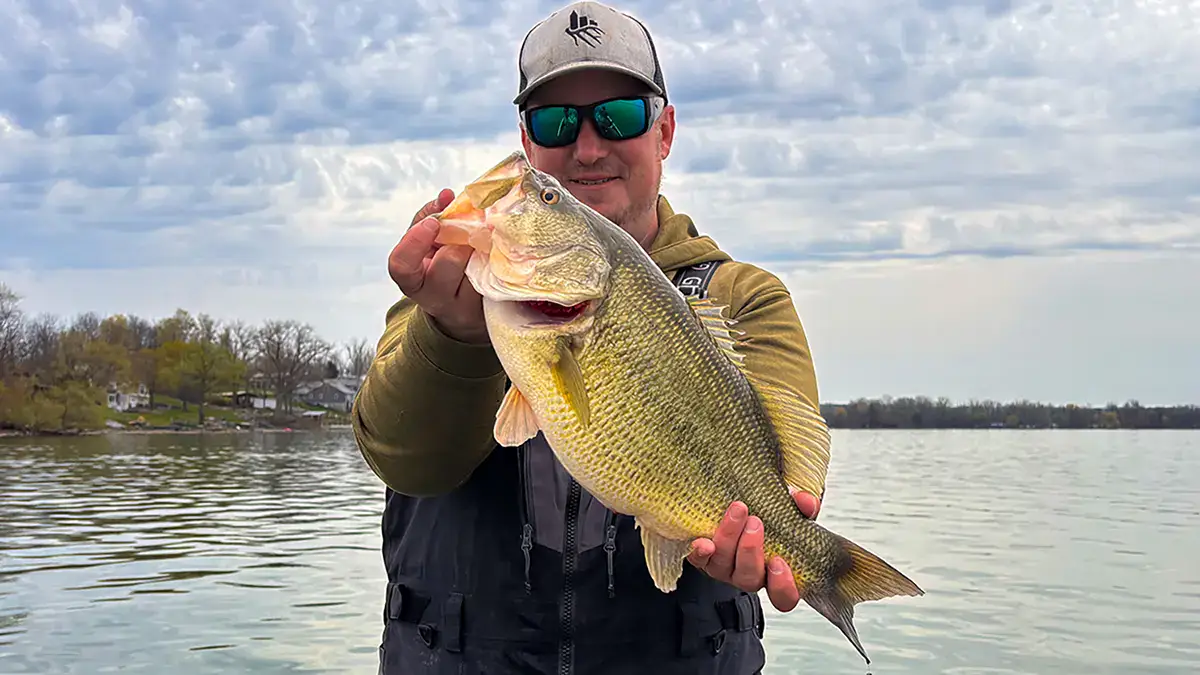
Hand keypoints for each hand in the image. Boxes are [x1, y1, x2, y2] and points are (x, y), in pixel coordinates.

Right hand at [388, 189, 488, 342]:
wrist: (462, 312)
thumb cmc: (441, 267)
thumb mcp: (428, 244)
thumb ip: (431, 217)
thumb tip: (446, 195)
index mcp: (413, 280)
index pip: (401, 265)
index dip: (415, 242)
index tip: (433, 223)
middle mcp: (434, 298)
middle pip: (447, 265)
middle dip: (461, 241)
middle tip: (471, 229)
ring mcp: (463, 308)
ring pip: (476, 272)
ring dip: (484, 250)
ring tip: (487, 241)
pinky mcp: (489, 309)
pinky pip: (497, 281)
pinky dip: (499, 263)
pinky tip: (500, 255)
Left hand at [687, 489, 820, 611]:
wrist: (738, 505)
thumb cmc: (770, 513)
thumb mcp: (792, 509)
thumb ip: (803, 506)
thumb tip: (805, 502)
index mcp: (775, 573)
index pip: (783, 597)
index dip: (782, 586)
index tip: (778, 561)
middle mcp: (748, 575)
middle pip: (749, 579)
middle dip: (751, 551)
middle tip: (756, 522)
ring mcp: (724, 568)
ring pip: (723, 565)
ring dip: (729, 538)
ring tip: (739, 509)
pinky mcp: (703, 557)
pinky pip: (698, 560)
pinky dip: (699, 552)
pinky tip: (703, 541)